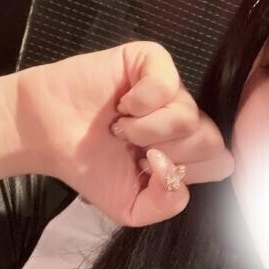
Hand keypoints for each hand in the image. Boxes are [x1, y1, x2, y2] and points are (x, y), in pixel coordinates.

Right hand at [14, 41, 234, 225]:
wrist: (46, 136)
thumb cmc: (89, 166)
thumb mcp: (130, 208)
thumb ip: (165, 205)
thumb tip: (174, 170)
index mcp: (188, 151)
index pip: (221, 164)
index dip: (185, 174)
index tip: (148, 171)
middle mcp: (185, 118)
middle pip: (211, 143)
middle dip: (166, 154)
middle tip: (134, 150)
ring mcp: (172, 88)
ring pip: (188, 118)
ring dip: (145, 132)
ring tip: (120, 129)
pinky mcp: (152, 61)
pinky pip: (166, 86)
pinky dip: (138, 104)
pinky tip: (120, 105)